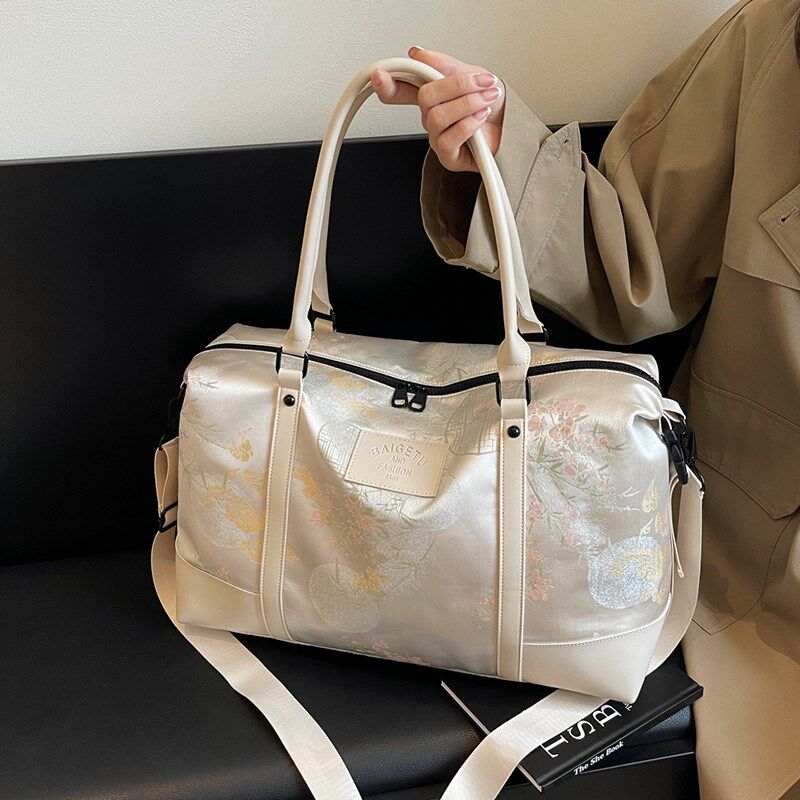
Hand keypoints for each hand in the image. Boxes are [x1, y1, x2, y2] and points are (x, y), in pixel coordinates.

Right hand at [371, 47, 505, 171]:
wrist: (514, 128)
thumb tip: (418, 54)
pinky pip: (449, 138)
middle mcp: (431, 117)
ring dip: (467, 104)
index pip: (401, 90)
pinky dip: (469, 123)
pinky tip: (482, 117)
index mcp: (432, 96)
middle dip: (456, 86)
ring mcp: (438, 137)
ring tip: (487, 99)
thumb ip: (443, 65)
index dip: (387, 84)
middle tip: (481, 82)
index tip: (380, 77)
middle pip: (424, 97)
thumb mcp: (472, 74)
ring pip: (437, 117)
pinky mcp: (449, 156)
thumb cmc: (493, 105)